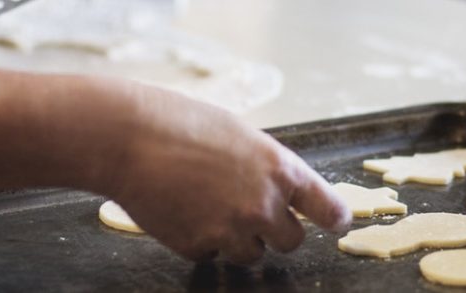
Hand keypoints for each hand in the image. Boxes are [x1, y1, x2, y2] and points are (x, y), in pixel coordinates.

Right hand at [85, 81, 351, 263]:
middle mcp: (264, 205)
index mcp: (281, 170)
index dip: (334, 218)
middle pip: (291, 241)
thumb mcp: (240, 135)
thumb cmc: (181, 123)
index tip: (336, 222)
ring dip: (237, 239)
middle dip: (274, 231)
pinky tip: (183, 211)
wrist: (128, 138)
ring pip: (252, 254)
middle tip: (249, 211)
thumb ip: (266, 167)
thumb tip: (278, 190)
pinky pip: (211, 255)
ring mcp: (231, 231)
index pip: (328, 208)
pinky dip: (201, 241)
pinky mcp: (198, 247)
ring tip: (208, 206)